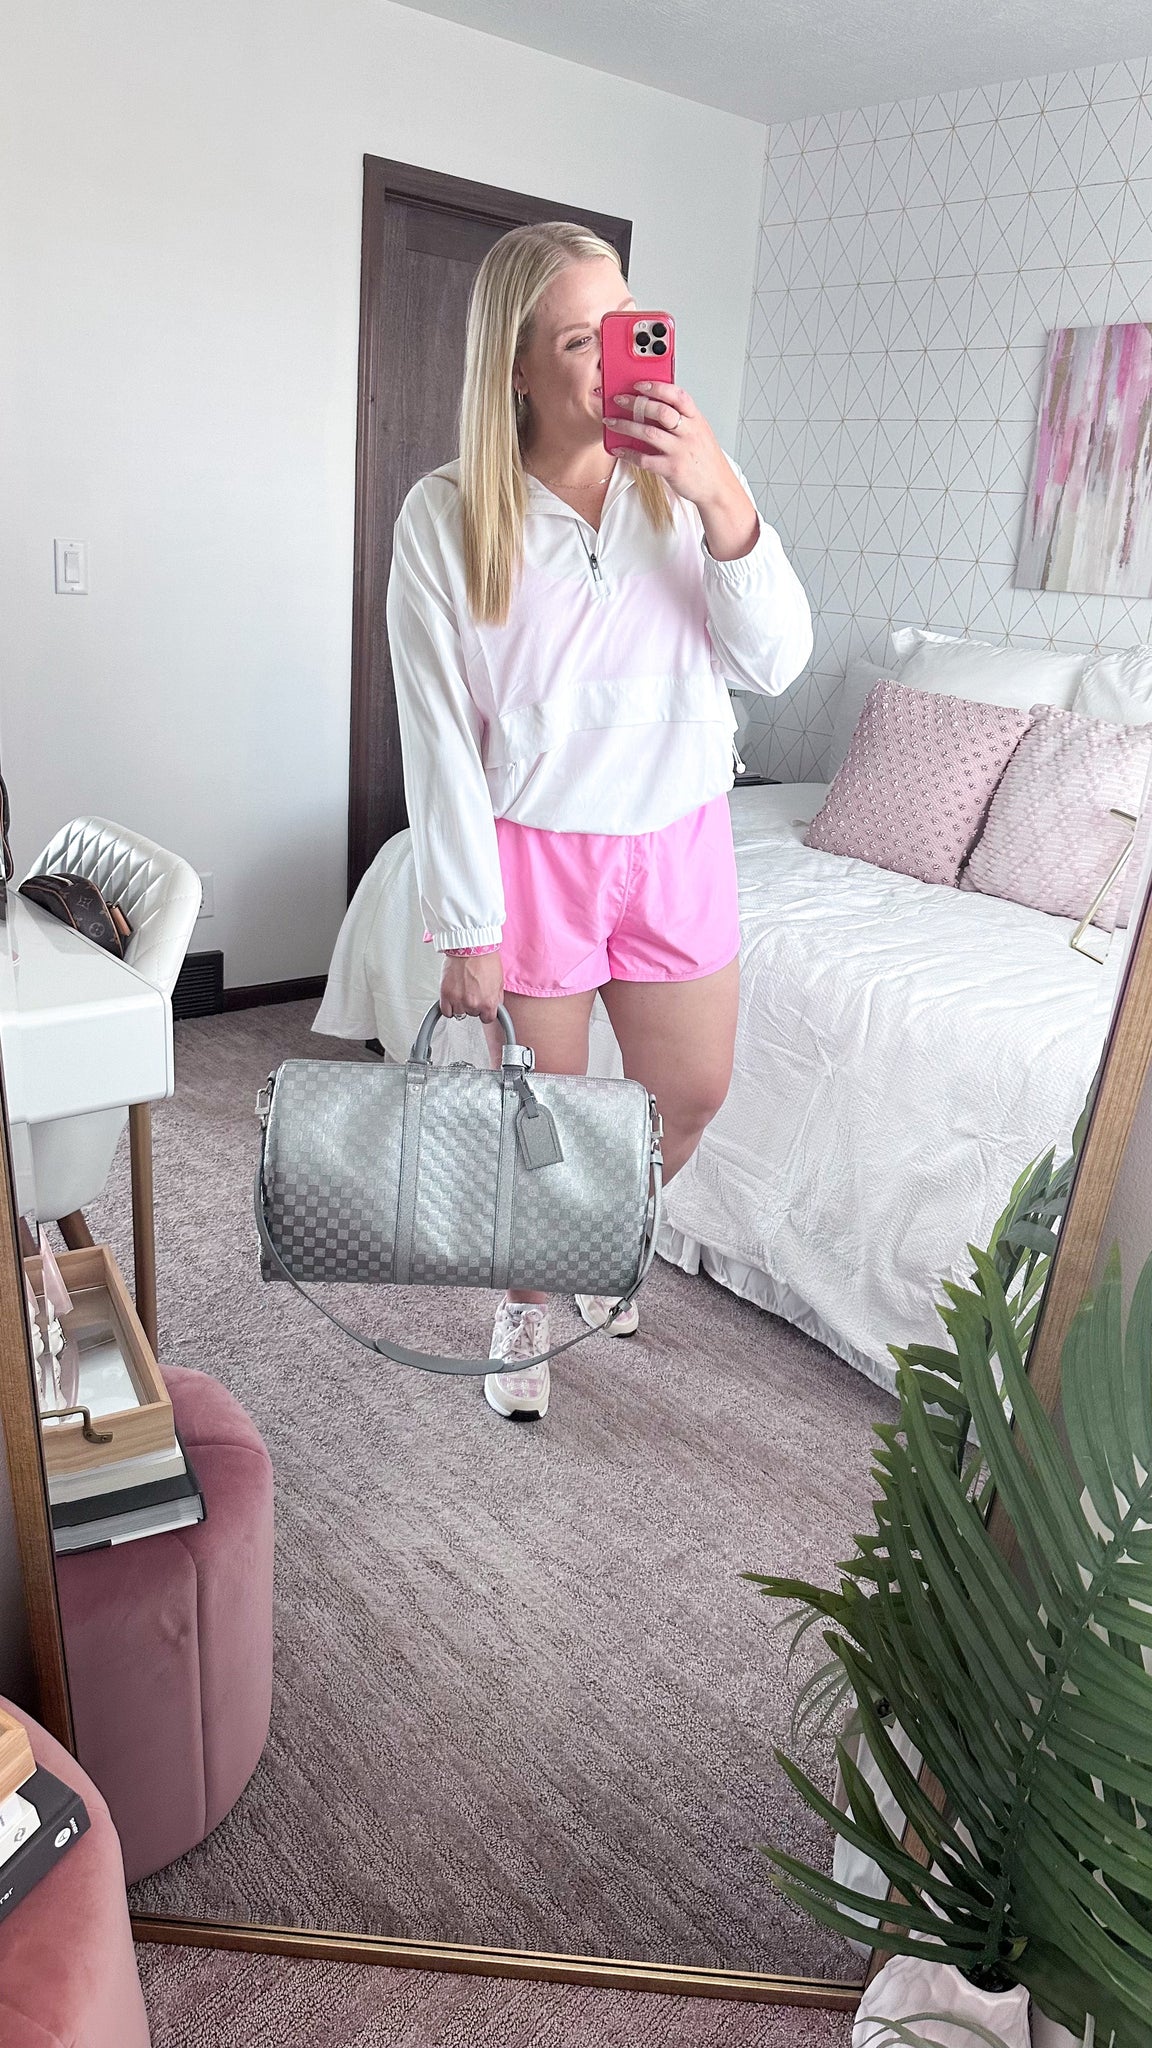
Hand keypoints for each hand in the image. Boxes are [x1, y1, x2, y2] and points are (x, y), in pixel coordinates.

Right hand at [440, 950, 503, 1024]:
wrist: (470, 946)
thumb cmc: (485, 959)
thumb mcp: (499, 981)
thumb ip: (496, 998)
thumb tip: (494, 1006)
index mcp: (489, 1002)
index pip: (487, 1019)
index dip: (485, 1011)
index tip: (482, 1006)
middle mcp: (473, 1004)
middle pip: (472, 1014)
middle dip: (472, 1004)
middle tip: (472, 990)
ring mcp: (458, 1000)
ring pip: (458, 1013)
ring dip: (460, 1004)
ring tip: (462, 990)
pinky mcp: (446, 995)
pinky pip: (446, 1011)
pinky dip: (448, 1006)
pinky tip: (452, 997)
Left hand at [606, 382, 758, 558]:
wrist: (718, 487)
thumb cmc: (705, 459)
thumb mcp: (700, 432)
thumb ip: (682, 419)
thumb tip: (655, 405)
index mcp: (696, 420)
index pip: (677, 395)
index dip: (657, 387)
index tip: (639, 384)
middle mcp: (688, 433)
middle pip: (660, 411)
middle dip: (635, 403)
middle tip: (619, 400)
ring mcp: (680, 451)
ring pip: (648, 433)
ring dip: (626, 426)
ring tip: (611, 422)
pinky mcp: (672, 469)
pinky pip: (645, 459)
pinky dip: (628, 454)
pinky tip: (618, 450)